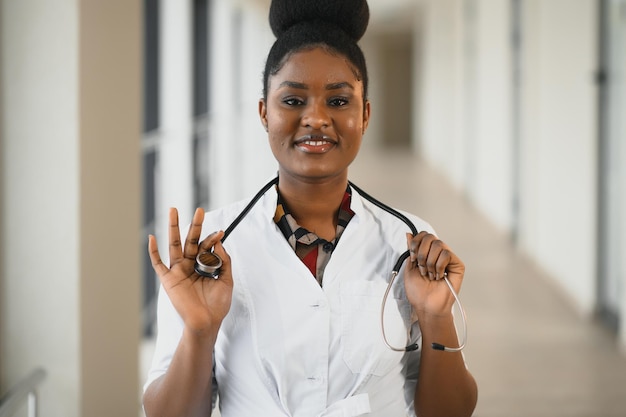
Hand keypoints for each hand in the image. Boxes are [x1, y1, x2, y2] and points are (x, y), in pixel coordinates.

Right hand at [148, 207, 232, 334]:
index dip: (213, 239)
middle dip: (195, 225)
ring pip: (174, 245)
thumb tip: (218, 242)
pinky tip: (151, 237)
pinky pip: (158, 264)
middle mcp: (190, 265)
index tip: (221, 233)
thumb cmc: (217, 305)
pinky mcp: (168, 280)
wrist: (207, 322)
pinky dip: (153, 251)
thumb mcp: (227, 280)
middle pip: (191, 240)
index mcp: (204, 265)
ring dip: (174, 227)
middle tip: (200, 210)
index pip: (207, 246)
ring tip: (174, 210)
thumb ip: (224, 261)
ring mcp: (178, 271)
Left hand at [404, 232, 464, 319]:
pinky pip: (447, 254)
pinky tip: (439, 276)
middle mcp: (438, 254)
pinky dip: (439, 266)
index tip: (412, 258)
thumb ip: (410, 250)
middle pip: (430, 236)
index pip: (424, 235)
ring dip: (429, 262)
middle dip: (421, 253)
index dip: (416, 243)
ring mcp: (448, 258)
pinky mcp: (457, 265)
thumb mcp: (409, 267)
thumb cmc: (418, 291)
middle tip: (421, 268)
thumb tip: (409, 234)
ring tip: (430, 274)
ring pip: (438, 244)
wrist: (426, 305)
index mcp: (427, 252)